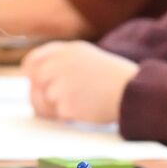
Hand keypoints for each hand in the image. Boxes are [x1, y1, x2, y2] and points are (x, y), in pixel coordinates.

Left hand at [21, 41, 137, 123]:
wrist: (134, 91)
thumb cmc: (115, 79)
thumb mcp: (88, 58)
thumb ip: (63, 63)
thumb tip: (36, 78)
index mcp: (67, 50)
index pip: (33, 61)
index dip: (32, 75)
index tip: (37, 85)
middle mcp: (60, 64)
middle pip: (36, 84)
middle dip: (43, 96)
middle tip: (57, 104)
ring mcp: (61, 84)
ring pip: (44, 101)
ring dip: (56, 108)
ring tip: (80, 104)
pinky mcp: (66, 104)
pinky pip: (57, 115)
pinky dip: (68, 117)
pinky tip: (85, 110)